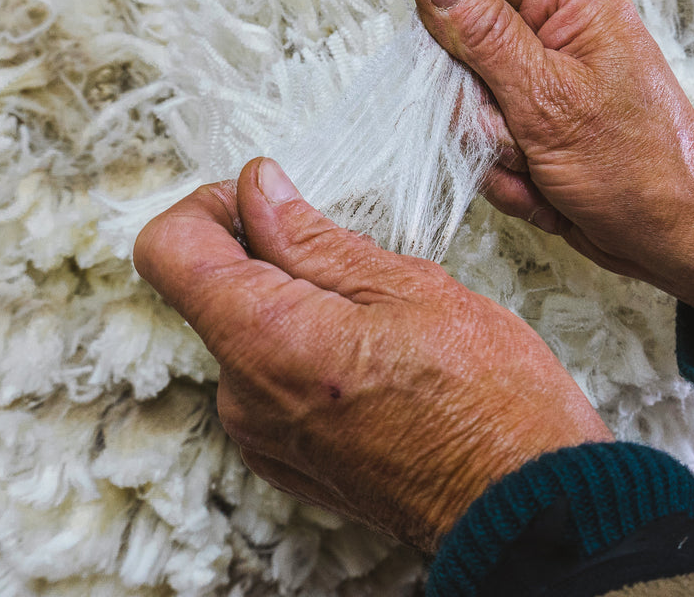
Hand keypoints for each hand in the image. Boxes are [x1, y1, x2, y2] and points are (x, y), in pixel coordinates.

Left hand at [133, 157, 610, 552]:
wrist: (524, 504)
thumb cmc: (489, 401)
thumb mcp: (406, 287)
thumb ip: (312, 237)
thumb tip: (258, 190)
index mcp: (264, 339)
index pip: (169, 248)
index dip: (210, 204)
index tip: (263, 199)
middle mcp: (246, 395)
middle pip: (213, 289)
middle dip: (273, 255)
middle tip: (355, 260)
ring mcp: (265, 435)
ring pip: (250, 332)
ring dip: (298, 305)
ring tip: (381, 319)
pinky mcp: (289, 458)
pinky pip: (271, 381)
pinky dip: (308, 352)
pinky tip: (375, 359)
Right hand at [413, 0, 693, 320]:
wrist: (671, 238)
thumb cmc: (634, 167)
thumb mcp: (548, 96)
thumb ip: (484, 34)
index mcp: (570, 2)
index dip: (451, 26)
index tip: (464, 75)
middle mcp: (556, 35)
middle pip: (462, 50)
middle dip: (478, 108)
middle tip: (518, 135)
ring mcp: (545, 85)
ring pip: (469, 107)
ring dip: (494, 150)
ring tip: (541, 166)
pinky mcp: (537, 128)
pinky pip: (487, 145)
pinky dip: (508, 175)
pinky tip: (545, 187)